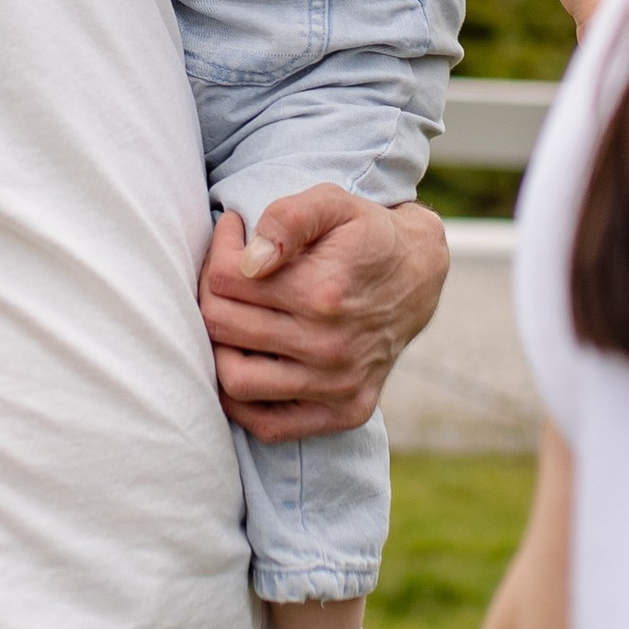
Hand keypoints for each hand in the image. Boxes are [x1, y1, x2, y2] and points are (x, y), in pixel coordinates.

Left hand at [199, 191, 448, 441]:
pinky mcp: (345, 412)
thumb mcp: (333, 203)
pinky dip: (243, 400)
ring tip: (232, 318)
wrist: (418, 275)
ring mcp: (339, 385)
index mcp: (323, 291)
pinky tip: (247, 361)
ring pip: (234, 379)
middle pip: (221, 325)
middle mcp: (331, 346)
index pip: (226, 279)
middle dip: (209, 292)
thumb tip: (251, 261)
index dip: (218, 249)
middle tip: (225, 273)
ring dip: (218, 346)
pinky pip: (267, 424)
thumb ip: (289, 218)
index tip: (232, 233)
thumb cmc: (364, 234)